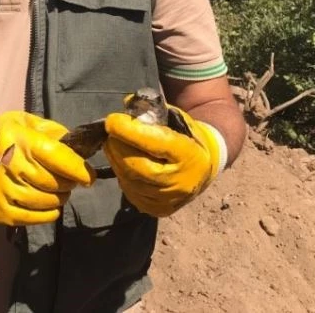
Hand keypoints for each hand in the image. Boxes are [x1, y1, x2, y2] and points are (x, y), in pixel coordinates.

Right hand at [0, 111, 94, 225]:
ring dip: (60, 197)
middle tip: (71, 180)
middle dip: (69, 183)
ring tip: (59, 190)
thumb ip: (53, 133)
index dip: (78, 169)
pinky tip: (50, 205)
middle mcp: (9, 166)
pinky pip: (33, 218)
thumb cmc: (0, 134)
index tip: (88, 175)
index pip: (57, 157)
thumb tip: (80, 150)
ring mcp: (2, 191)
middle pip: (54, 182)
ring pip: (46, 202)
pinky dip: (48, 213)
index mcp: (18, 140)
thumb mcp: (25, 121)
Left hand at [103, 105, 224, 216]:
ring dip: (116, 159)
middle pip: (137, 166)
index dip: (130, 131)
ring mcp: (169, 200)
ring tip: (114, 143)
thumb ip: (153, 111)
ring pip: (129, 180)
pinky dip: (122, 173)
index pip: (155, 143)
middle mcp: (180, 182)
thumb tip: (126, 105)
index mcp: (189, 155)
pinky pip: (130, 191)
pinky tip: (123, 161)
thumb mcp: (177, 118)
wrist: (204, 167)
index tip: (112, 120)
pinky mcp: (158, 209)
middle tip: (110, 132)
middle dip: (117, 146)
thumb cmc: (187, 136)